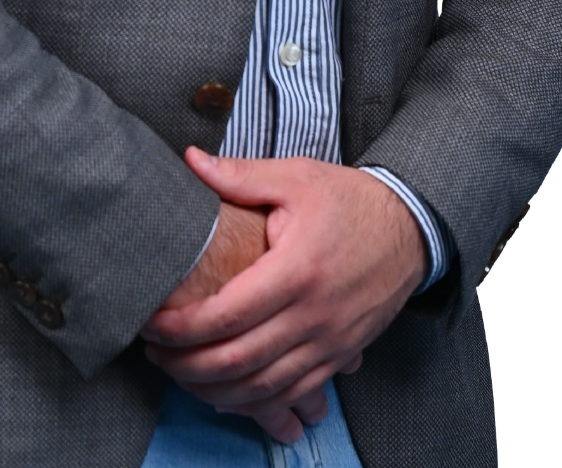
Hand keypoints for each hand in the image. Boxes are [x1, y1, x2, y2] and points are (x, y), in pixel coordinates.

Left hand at [142, 148, 426, 445]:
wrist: (409, 229)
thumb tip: (190, 159)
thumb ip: (240, 175)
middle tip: (154, 354)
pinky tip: (224, 392)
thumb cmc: (348, 200)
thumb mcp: (295, 177)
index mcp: (296, 269)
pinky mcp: (338, 357)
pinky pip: (290, 394)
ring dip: (213, 390)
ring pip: (261, 388)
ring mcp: (329, 343)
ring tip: (179, 373)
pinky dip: (252, 402)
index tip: (152, 323)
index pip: (227, 314)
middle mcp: (313, 315)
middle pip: (237, 361)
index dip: (181, 326)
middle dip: (186, 365)